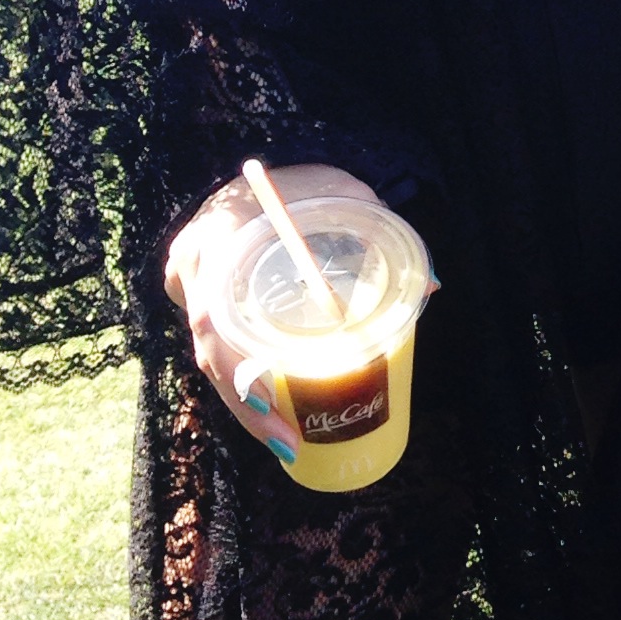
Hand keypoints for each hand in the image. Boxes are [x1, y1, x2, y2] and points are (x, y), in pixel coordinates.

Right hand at [165, 161, 383, 461]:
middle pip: (210, 352)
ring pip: (213, 359)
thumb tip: (430, 287)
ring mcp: (190, 286)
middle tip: (289, 442)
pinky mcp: (199, 302)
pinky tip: (272, 417)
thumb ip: (377, 232)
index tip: (274, 401)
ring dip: (247, 405)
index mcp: (218, 235)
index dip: (238, 367)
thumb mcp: (342, 193)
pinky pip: (218, 351)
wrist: (257, 177)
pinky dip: (244, 385)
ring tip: (288, 442)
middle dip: (248, 406)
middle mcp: (194, 265)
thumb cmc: (302, 185)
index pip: (212, 315)